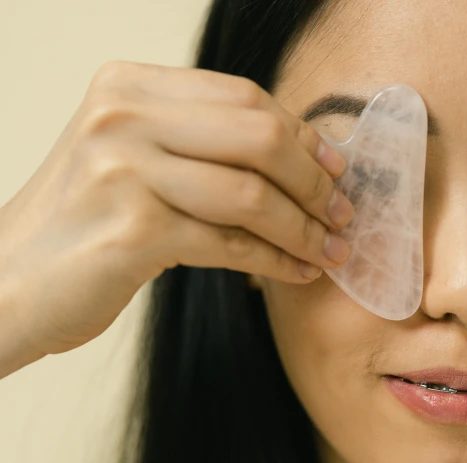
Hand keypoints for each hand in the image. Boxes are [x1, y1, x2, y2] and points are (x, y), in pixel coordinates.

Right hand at [0, 61, 352, 375]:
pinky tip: (299, 272)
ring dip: (306, 229)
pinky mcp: (132, 231)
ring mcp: (124, 170)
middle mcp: (123, 116)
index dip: (302, 136)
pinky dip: (277, 261)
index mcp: (128, 86)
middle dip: (315, 182)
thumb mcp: (132, 157)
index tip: (336, 169)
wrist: (8, 282)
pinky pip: (232, 244)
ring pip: (253, 195)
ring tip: (332, 251)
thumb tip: (303, 157)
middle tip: (344, 215)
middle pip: (259, 137)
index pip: (245, 98)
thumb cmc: (83, 223)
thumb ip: (200, 142)